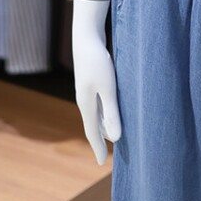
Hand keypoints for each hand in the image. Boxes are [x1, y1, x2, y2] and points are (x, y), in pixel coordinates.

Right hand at [72, 0, 120, 164]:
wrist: (86, 36)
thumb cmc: (98, 61)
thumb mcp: (108, 88)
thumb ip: (112, 112)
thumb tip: (116, 138)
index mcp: (86, 104)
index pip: (92, 132)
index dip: (98, 148)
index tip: (102, 163)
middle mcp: (84, 99)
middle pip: (93, 124)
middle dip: (100, 139)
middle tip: (107, 155)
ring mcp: (87, 90)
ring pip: (96, 114)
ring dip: (103, 125)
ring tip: (111, 136)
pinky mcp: (91, 80)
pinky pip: (97, 103)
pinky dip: (103, 112)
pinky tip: (110, 110)